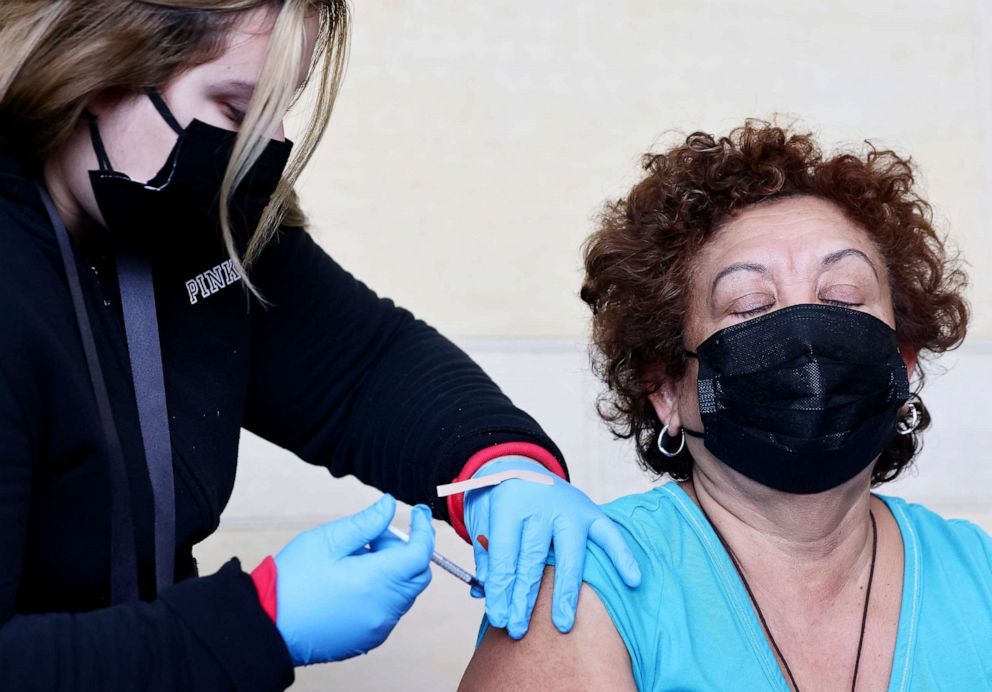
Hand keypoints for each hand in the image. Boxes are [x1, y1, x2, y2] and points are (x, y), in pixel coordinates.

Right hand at [273, 495, 433, 664]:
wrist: (267, 625)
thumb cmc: (292, 581)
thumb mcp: (328, 540)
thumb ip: (367, 522)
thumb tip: (390, 505)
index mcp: (377, 582)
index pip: (421, 553)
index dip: (424, 529)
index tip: (418, 512)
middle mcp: (384, 609)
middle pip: (417, 574)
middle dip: (406, 549)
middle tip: (375, 536)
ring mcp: (378, 628)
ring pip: (404, 592)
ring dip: (393, 570)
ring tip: (356, 558)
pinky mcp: (368, 639)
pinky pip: (389, 610)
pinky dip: (383, 591)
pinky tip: (353, 581)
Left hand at [464, 457, 640, 638]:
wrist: (519, 466)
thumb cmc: (500, 501)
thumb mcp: (482, 518)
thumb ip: (486, 553)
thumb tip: (488, 592)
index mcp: (509, 504)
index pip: (505, 554)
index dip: (500, 589)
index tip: (498, 618)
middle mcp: (541, 505)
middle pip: (533, 558)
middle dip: (524, 598)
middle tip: (518, 629)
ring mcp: (569, 508)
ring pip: (569, 554)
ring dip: (565, 592)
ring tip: (562, 624)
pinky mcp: (591, 511)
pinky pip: (609, 535)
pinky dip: (622, 557)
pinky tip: (632, 580)